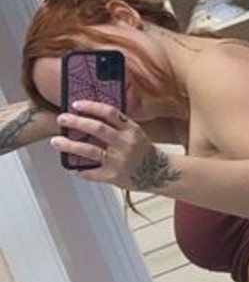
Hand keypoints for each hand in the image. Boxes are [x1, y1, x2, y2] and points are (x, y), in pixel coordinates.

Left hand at [51, 102, 178, 192]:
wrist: (160, 173)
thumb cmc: (144, 151)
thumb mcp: (135, 133)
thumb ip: (118, 126)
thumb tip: (90, 117)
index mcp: (131, 129)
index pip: (109, 112)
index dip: (91, 106)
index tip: (76, 104)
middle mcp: (125, 143)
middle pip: (97, 128)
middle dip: (76, 122)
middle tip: (62, 118)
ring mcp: (119, 160)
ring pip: (89, 150)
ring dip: (70, 145)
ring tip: (56, 141)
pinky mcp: (114, 176)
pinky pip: (92, 173)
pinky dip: (80, 171)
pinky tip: (72, 168)